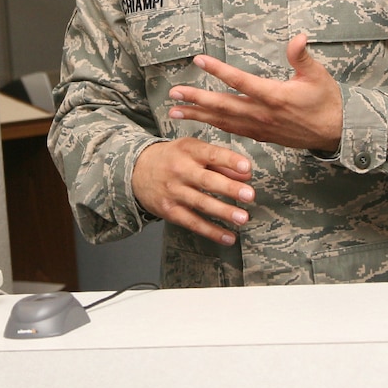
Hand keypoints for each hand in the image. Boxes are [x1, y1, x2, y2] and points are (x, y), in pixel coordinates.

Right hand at [132, 137, 253, 245]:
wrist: (137, 170)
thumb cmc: (173, 158)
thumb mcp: (193, 150)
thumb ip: (220, 161)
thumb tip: (247, 174)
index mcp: (188, 150)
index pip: (212, 154)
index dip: (230, 161)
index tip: (247, 168)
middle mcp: (180, 170)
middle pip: (207, 181)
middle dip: (229, 189)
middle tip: (249, 195)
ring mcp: (174, 192)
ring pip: (201, 204)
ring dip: (223, 212)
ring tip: (243, 218)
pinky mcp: (169, 211)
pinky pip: (193, 223)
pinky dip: (211, 231)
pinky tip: (228, 237)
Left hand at [167, 34, 343, 151]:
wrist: (335, 132)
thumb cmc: (326, 101)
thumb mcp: (318, 74)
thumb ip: (302, 57)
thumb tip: (298, 37)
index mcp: (274, 96)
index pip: (241, 81)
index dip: (218, 70)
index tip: (199, 59)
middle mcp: (262, 114)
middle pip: (223, 105)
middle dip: (196, 99)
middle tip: (174, 93)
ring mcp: (259, 126)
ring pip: (222, 121)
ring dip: (198, 115)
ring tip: (175, 111)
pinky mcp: (260, 135)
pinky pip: (231, 130)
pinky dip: (213, 125)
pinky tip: (200, 121)